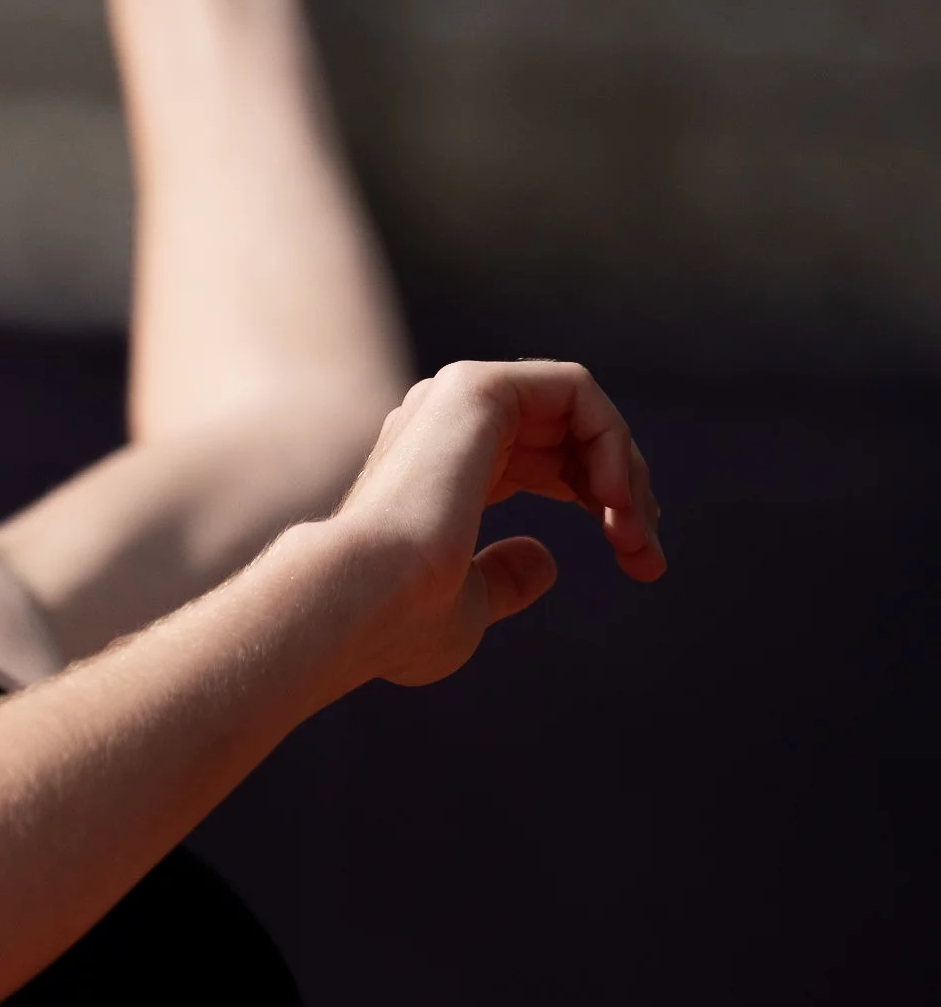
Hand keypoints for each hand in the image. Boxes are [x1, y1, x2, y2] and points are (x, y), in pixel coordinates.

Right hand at [333, 361, 665, 687]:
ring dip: (625, 470)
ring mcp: (455, 401)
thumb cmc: (400, 619)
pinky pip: (576, 389)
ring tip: (635, 535)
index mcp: (438, 471)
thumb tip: (545, 559)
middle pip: (569, 434)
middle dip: (625, 491)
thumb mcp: (470, 603)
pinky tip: (614, 498)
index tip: (639, 563)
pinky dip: (612, 440)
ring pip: (579, 408)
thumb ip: (505, 575)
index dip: (601, 504)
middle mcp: (442, 426)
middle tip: (647, 556)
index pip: (541, 462)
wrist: (358, 602)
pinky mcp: (477, 388)